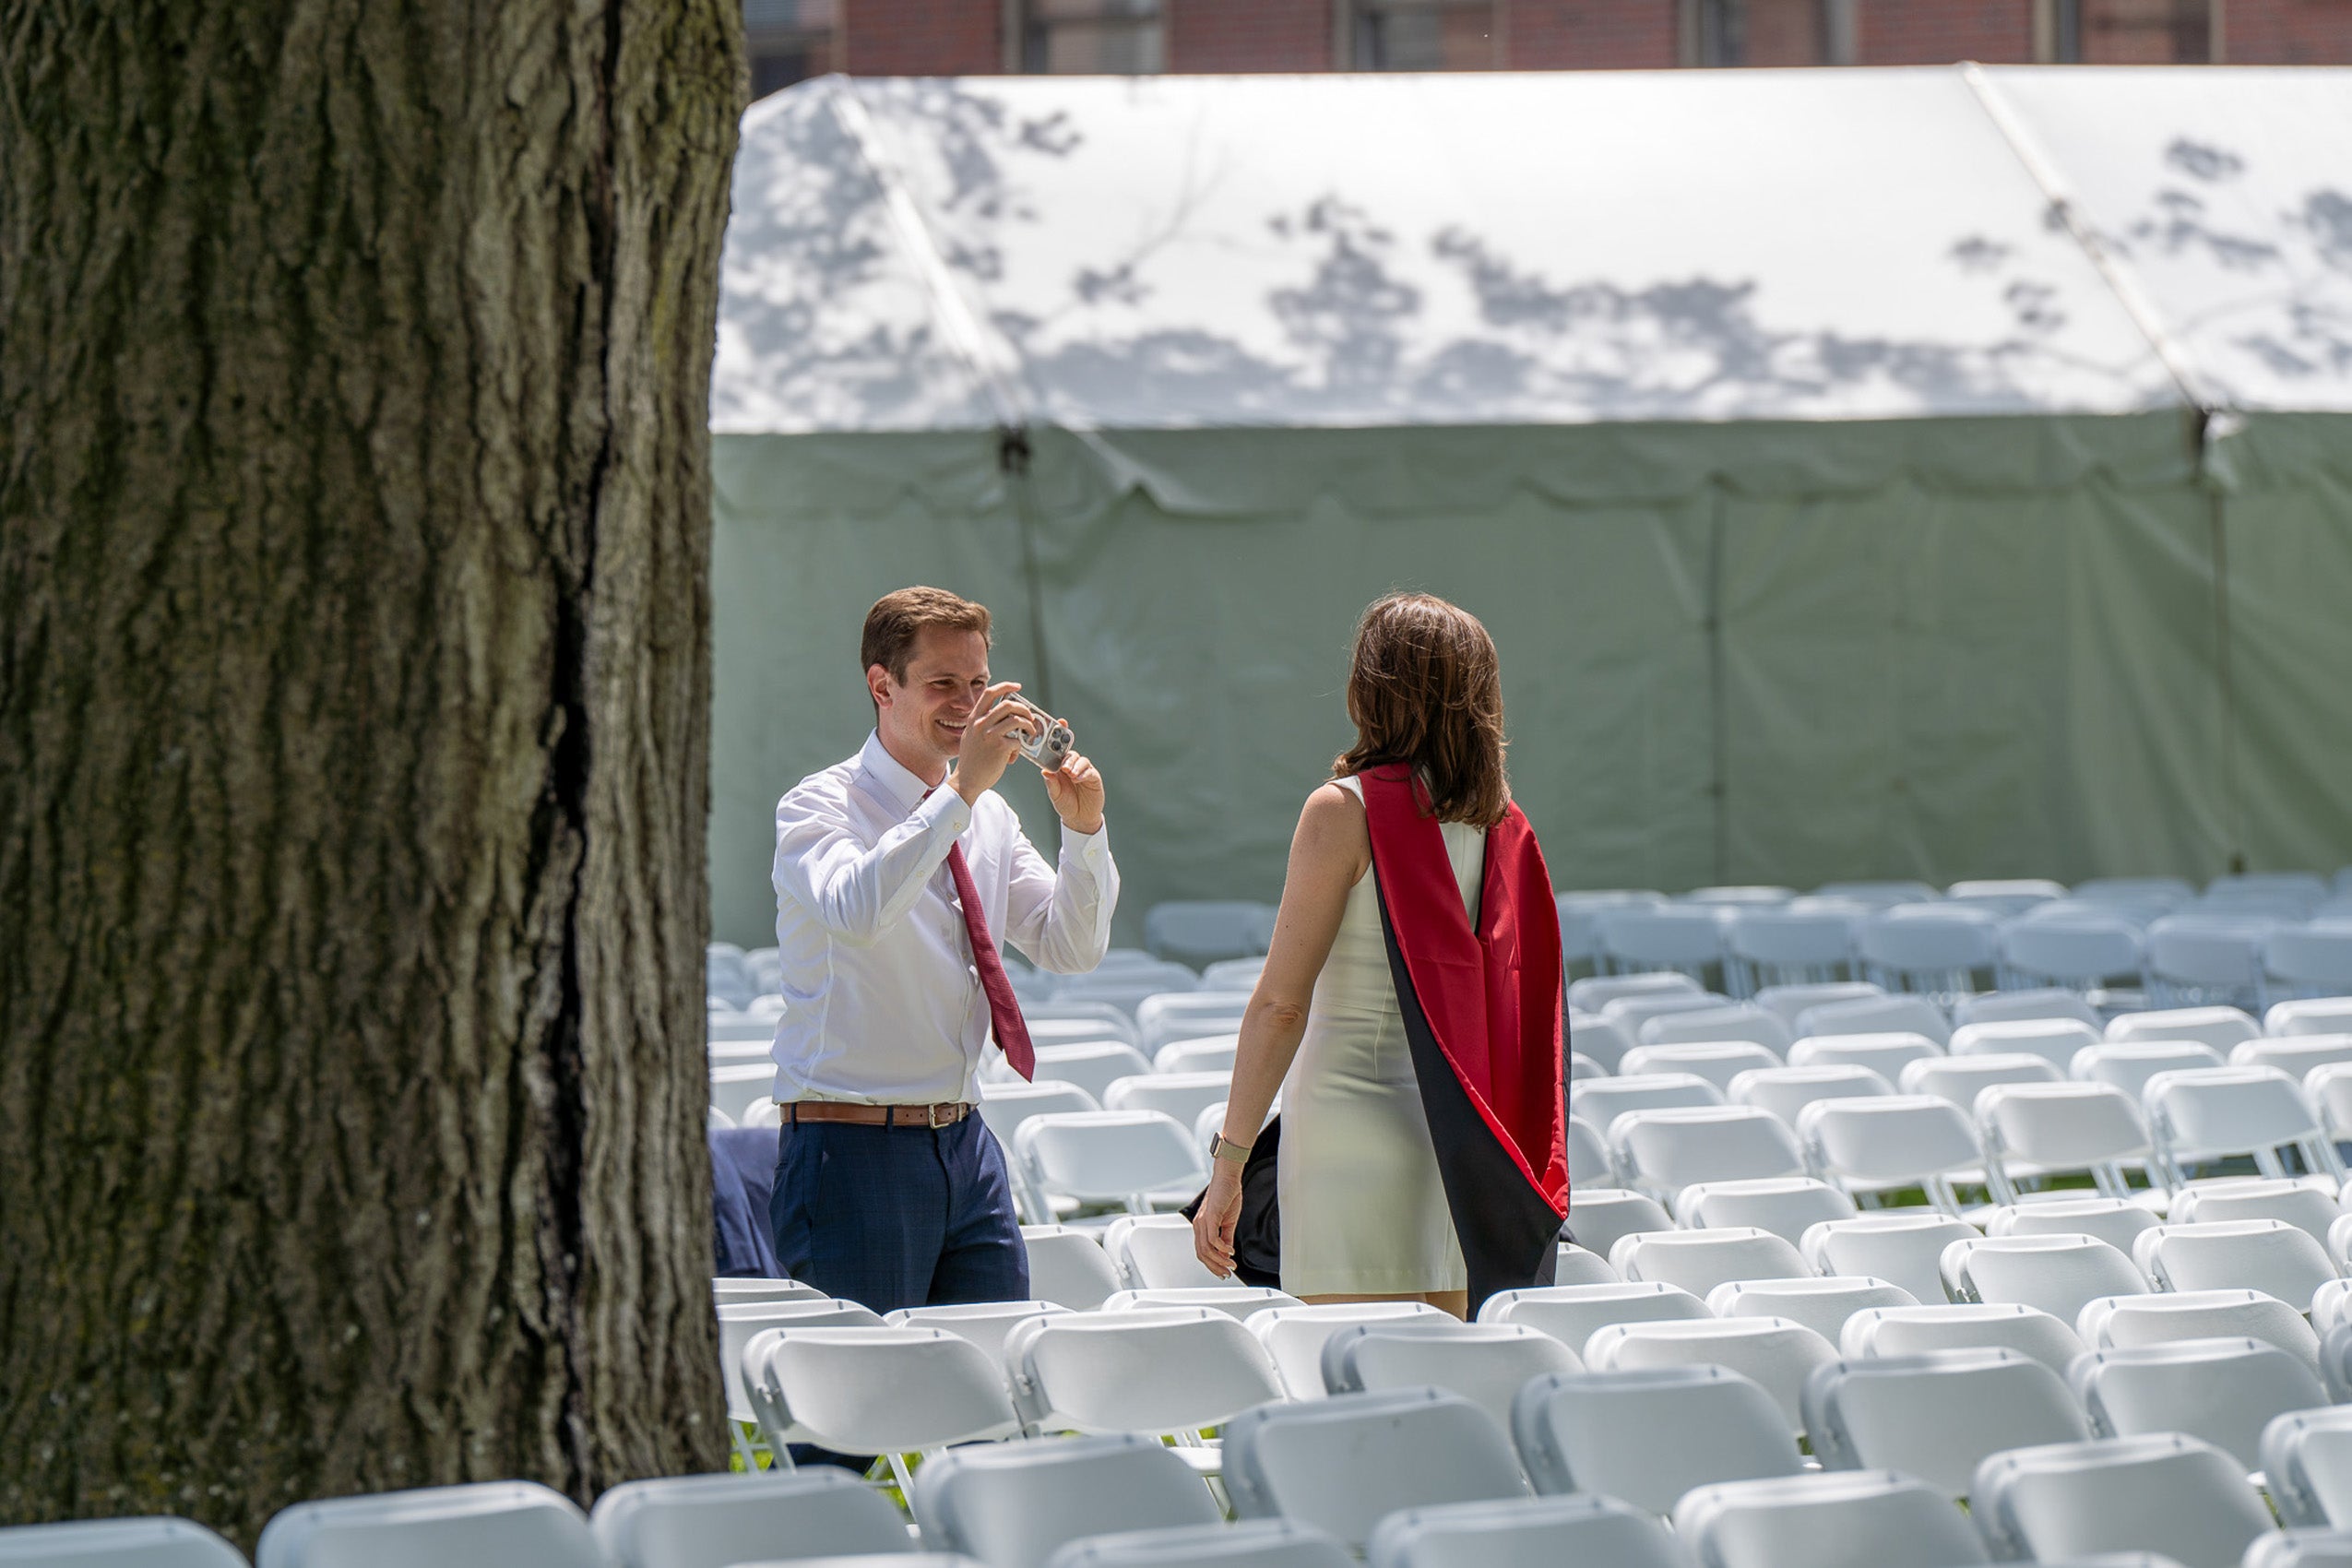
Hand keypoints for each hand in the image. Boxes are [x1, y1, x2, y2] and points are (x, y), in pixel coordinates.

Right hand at [953, 682, 1031, 804]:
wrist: (966, 781)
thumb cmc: (972, 760)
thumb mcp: (971, 736)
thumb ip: (983, 723)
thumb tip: (1005, 714)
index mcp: (974, 719)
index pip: (989, 693)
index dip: (1005, 686)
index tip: (1017, 687)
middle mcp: (981, 724)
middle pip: (1008, 704)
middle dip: (1024, 708)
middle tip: (1030, 717)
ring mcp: (990, 735)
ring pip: (1017, 720)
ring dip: (1029, 726)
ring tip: (1030, 733)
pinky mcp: (1000, 748)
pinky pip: (1018, 740)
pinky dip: (1019, 748)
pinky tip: (1013, 756)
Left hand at [1043, 749, 1104, 834]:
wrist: (1079, 818)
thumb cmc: (1067, 805)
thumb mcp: (1055, 795)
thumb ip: (1051, 783)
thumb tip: (1044, 771)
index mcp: (1061, 771)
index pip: (1059, 757)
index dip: (1057, 756)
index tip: (1053, 761)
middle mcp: (1073, 769)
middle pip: (1072, 756)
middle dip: (1068, 760)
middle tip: (1064, 768)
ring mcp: (1084, 773)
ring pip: (1082, 761)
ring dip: (1076, 766)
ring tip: (1071, 775)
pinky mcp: (1094, 778)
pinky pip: (1091, 772)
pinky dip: (1084, 773)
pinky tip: (1078, 779)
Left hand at [1193, 1164, 1243, 1278]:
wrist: (1228, 1177)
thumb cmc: (1227, 1195)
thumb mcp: (1228, 1221)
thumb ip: (1226, 1237)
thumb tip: (1227, 1253)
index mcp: (1201, 1226)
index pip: (1202, 1251)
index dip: (1212, 1264)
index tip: (1223, 1271)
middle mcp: (1199, 1225)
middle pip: (1202, 1254)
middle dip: (1215, 1267)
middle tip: (1226, 1273)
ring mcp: (1203, 1221)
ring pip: (1206, 1249)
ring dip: (1219, 1260)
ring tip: (1231, 1264)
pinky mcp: (1210, 1216)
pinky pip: (1212, 1239)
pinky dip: (1222, 1248)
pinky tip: (1230, 1251)